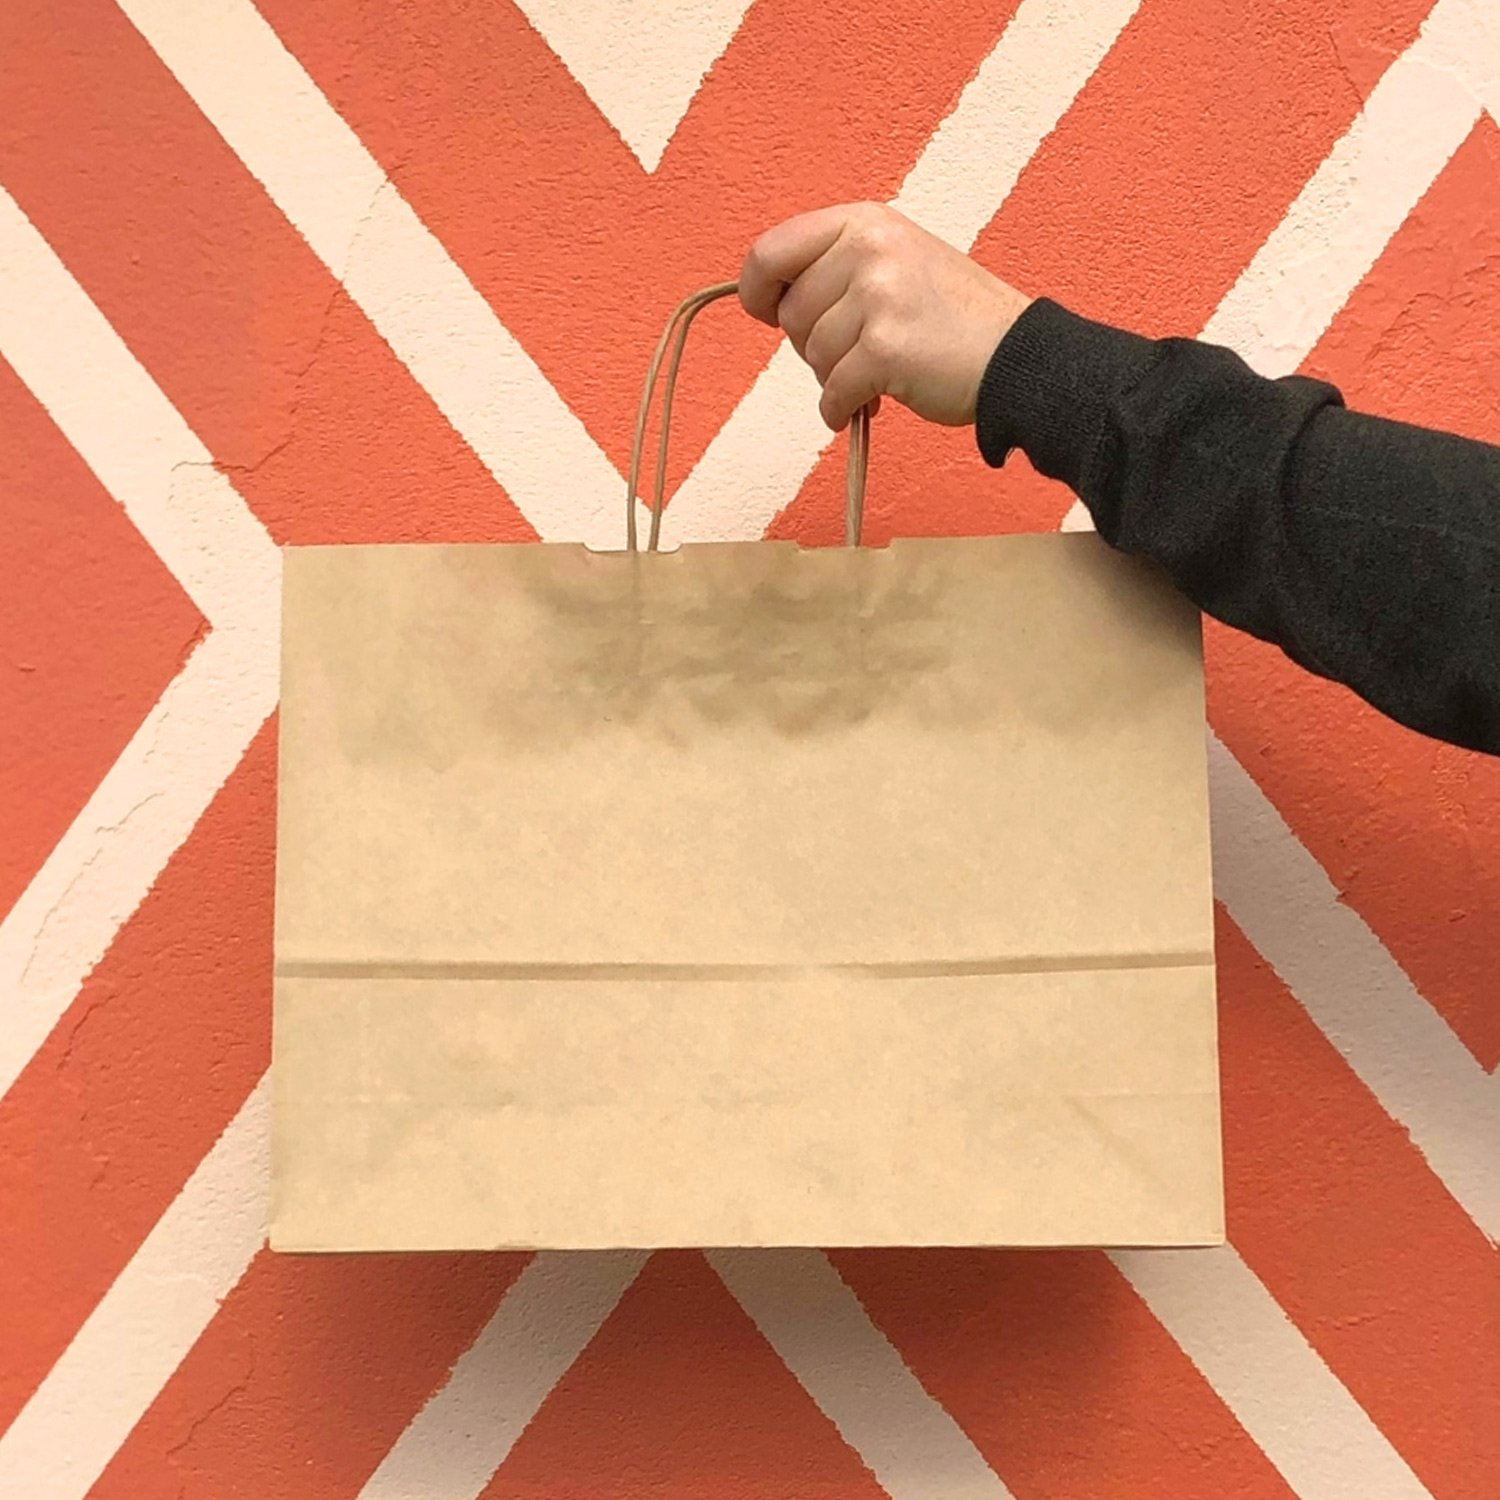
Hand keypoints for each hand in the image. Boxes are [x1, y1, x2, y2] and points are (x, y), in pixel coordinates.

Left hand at [739, 203, 1030, 430]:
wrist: (1016, 356)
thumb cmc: (953, 318)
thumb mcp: (895, 260)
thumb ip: (836, 267)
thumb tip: (769, 301)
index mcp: (866, 222)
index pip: (771, 251)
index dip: (757, 290)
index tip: (766, 313)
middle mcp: (869, 249)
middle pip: (791, 314)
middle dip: (813, 346)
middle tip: (856, 352)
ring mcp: (878, 296)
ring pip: (813, 356)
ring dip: (835, 379)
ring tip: (877, 374)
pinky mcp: (885, 348)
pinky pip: (833, 392)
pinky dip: (842, 409)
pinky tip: (868, 404)